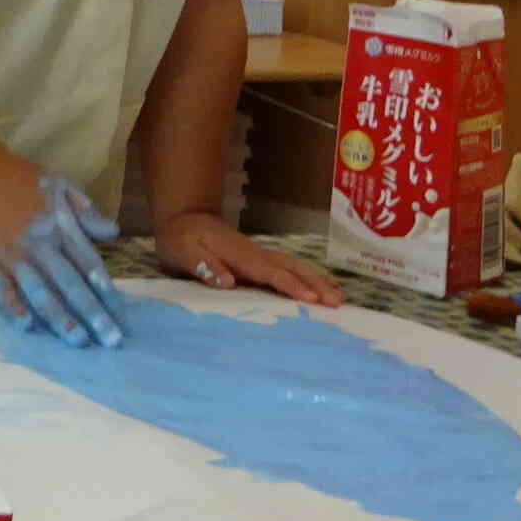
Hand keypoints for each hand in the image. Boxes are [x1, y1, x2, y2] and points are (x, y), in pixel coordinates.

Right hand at [0, 162, 127, 348]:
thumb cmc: (21, 178)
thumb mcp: (60, 184)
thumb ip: (87, 210)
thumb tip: (114, 233)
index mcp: (59, 226)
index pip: (88, 264)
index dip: (106, 290)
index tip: (121, 315)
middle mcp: (38, 244)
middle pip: (69, 284)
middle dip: (92, 314)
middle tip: (110, 340)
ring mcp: (12, 254)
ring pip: (39, 292)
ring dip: (60, 318)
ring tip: (78, 341)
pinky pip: (2, 289)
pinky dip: (15, 308)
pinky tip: (29, 327)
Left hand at [156, 212, 343, 305]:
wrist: (184, 218)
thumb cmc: (181, 238)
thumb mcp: (182, 251)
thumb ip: (203, 265)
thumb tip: (227, 282)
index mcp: (237, 254)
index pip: (268, 271)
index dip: (289, 285)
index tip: (310, 298)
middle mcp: (255, 253)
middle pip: (290, 267)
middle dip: (314, 283)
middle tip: (337, 302)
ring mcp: (260, 254)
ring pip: (294, 265)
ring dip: (317, 279)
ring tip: (339, 298)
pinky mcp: (260, 258)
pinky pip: (288, 266)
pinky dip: (307, 275)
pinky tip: (321, 286)